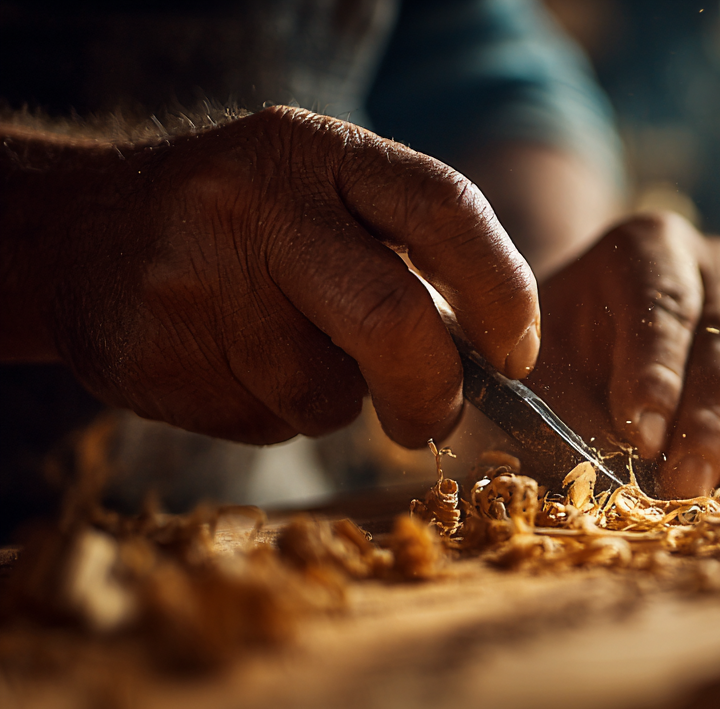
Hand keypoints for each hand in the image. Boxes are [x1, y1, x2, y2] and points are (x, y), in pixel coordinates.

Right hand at [2, 106, 538, 446]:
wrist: (78, 233)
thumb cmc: (247, 224)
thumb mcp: (323, 192)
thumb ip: (408, 253)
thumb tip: (497, 357)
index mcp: (320, 152)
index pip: (446, 209)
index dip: (503, 293)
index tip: (517, 354)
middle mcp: (258, 204)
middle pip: (391, 319)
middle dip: (432, 390)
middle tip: (436, 415)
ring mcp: (198, 280)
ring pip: (324, 393)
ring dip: (335, 400)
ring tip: (286, 350)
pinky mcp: (158, 355)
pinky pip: (263, 422)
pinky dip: (273, 413)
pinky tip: (231, 363)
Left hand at [525, 212, 719, 497]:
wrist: (587, 363)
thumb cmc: (560, 372)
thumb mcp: (543, 385)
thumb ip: (572, 422)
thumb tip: (620, 482)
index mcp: (647, 246)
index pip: (665, 301)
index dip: (657, 373)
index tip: (640, 437)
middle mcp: (717, 264)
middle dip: (710, 415)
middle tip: (684, 484)